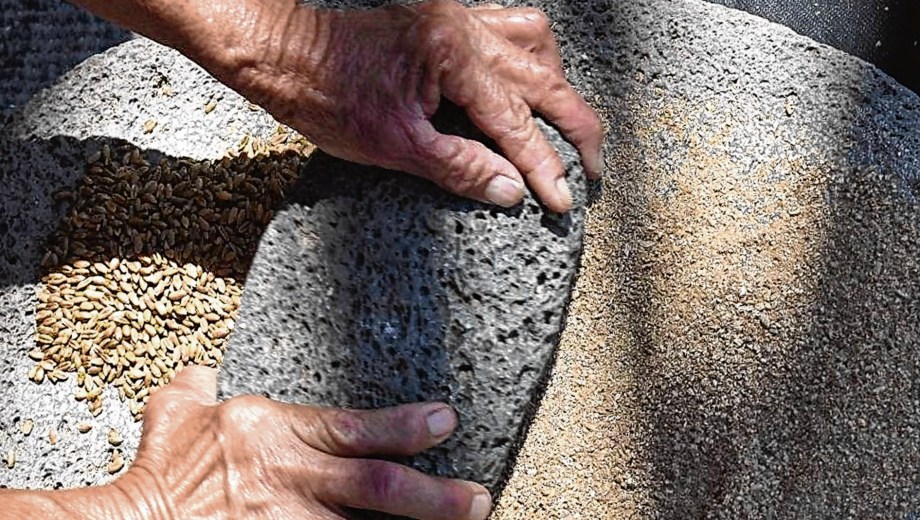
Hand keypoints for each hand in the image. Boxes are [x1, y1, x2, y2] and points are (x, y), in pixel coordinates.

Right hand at [111, 367, 490, 518]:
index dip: (406, 425)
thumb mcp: (178, 412)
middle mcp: (294, 480)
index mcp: (278, 435)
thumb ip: (200, 388)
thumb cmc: (162, 470)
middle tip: (478, 498)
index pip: (356, 428)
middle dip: (434, 495)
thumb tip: (203, 375)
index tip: (446, 420)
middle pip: (378, 486)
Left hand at [213, 0, 602, 211]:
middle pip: (544, 76)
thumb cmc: (324, 95)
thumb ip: (459, 167)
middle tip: (593, 167)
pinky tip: (527, 87)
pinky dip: (528, 60)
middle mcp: (463, 27)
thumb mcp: (392, 145)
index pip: (516, 120)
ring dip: (557, 84)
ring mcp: (455, 19)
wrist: (279, 52)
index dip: (543, 165)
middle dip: (575, 126)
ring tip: (566, 126)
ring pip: (535, 41)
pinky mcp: (444, 23)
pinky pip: (506, 29)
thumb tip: (512, 191)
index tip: (564, 200)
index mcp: (453, 54)